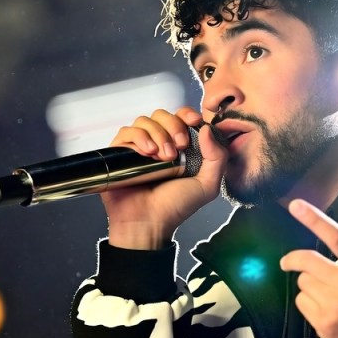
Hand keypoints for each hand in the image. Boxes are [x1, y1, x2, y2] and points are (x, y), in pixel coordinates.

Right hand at [101, 107, 227, 249]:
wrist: (148, 223)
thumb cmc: (176, 207)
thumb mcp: (207, 185)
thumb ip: (218, 157)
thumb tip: (206, 128)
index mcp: (179, 147)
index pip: (181, 117)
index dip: (187, 114)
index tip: (195, 121)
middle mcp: (158, 143)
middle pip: (162, 114)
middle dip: (173, 126)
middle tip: (179, 148)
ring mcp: (138, 147)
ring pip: (144, 120)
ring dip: (157, 133)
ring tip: (161, 156)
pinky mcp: (119, 153)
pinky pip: (126, 131)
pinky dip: (139, 137)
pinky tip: (147, 152)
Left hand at [280, 199, 337, 337]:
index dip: (315, 220)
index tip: (296, 206)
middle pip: (307, 260)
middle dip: (294, 259)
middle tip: (290, 261)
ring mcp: (334, 305)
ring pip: (303, 282)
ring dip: (308, 283)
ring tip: (325, 291)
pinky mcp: (323, 323)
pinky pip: (301, 301)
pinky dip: (307, 302)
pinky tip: (323, 307)